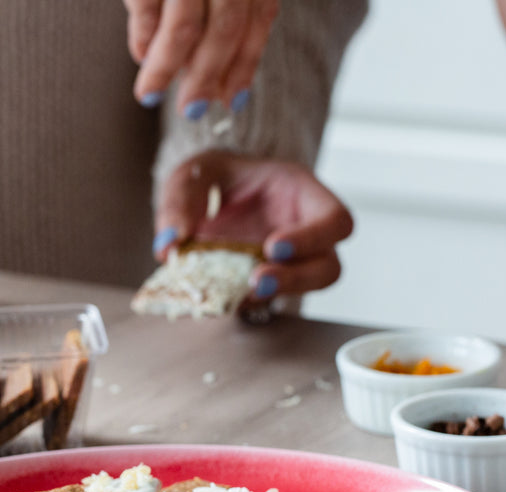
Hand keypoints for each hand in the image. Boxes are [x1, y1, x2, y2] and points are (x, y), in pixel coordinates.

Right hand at [123, 0, 278, 117]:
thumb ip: (219, 22)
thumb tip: (215, 88)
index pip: (260, 18)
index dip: (246, 65)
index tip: (233, 102)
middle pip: (226, 28)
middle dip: (207, 76)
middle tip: (191, 110)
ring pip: (184, 28)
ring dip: (166, 68)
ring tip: (150, 96)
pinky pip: (146, 8)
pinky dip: (143, 39)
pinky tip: (140, 56)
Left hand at [154, 151, 353, 314]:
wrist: (208, 195)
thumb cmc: (215, 176)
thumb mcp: (195, 172)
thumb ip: (181, 200)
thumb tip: (169, 244)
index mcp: (301, 194)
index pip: (336, 220)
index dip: (315, 237)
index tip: (274, 245)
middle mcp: (306, 233)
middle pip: (328, 266)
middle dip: (297, 277)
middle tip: (257, 278)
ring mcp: (291, 263)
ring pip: (304, 290)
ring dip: (276, 295)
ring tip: (242, 293)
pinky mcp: (268, 285)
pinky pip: (267, 301)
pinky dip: (244, 303)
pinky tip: (219, 300)